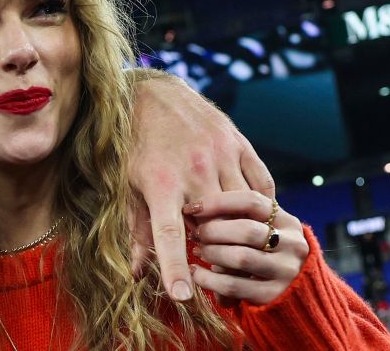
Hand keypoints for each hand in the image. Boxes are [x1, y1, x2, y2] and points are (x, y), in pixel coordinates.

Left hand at [126, 72, 274, 301]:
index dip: (175, 268)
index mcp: (160, 183)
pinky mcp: (240, 144)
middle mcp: (194, 170)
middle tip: (208, 253)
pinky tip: (249, 212)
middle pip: (215, 225)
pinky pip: (262, 185)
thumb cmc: (135, 144)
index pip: (169, 236)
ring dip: (239, 227)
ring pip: (243, 208)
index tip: (182, 296)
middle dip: (214, 247)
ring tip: (229, 233)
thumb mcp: (127, 185)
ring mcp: (221, 155)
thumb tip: (138, 273)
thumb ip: (137, 230)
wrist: (152, 93)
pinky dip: (259, 204)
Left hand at [184, 190, 308, 305]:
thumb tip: (196, 209)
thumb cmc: (262, 251)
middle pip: (247, 230)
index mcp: (287, 222)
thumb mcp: (262, 229)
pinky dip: (208, 278)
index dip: (217, 202)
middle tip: (196, 234)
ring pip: (241, 258)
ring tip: (198, 251)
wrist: (290, 292)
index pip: (252, 201)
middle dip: (213, 231)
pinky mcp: (273, 295)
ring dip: (212, 253)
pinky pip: (233, 285)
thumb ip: (239, 217)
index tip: (192, 207)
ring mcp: (285, 272)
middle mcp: (292, 245)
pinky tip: (195, 273)